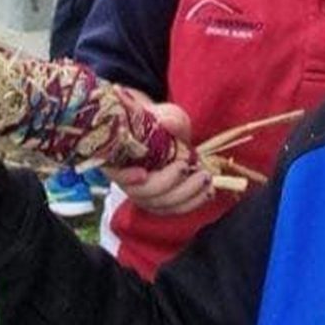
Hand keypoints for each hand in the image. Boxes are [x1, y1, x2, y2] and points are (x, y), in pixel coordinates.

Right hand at [101, 89, 212, 215]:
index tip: (142, 174)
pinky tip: (208, 191)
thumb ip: (168, 119)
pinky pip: (176, 209)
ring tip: (204, 177)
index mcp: (119, 158)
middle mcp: (128, 181)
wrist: (168, 134)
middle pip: (141, 193)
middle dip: (167, 183)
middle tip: (185, 166)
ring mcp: (146, 195)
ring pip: (161, 205)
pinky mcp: (163, 203)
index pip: (115, 172)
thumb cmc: (161, 124)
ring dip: (186, 194)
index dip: (126, 176)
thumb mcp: (165, 115)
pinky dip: (193, 202)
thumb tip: (168, 123)